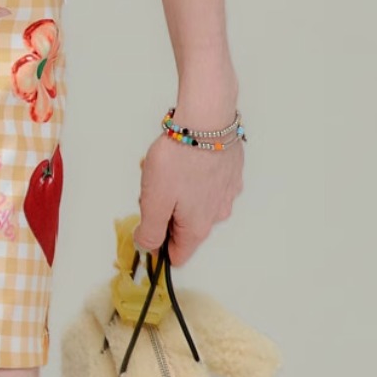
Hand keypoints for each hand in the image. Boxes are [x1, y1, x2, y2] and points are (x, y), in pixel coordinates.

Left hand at [135, 117, 242, 271]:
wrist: (207, 121)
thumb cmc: (178, 160)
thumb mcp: (153, 202)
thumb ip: (150, 232)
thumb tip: (148, 248)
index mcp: (197, 228)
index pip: (178, 256)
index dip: (157, 247)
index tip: (144, 226)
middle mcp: (218, 215)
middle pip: (184, 227)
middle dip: (165, 212)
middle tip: (154, 188)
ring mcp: (228, 194)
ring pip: (196, 204)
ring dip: (179, 193)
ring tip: (169, 169)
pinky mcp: (231, 173)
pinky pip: (208, 185)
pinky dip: (194, 177)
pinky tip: (185, 160)